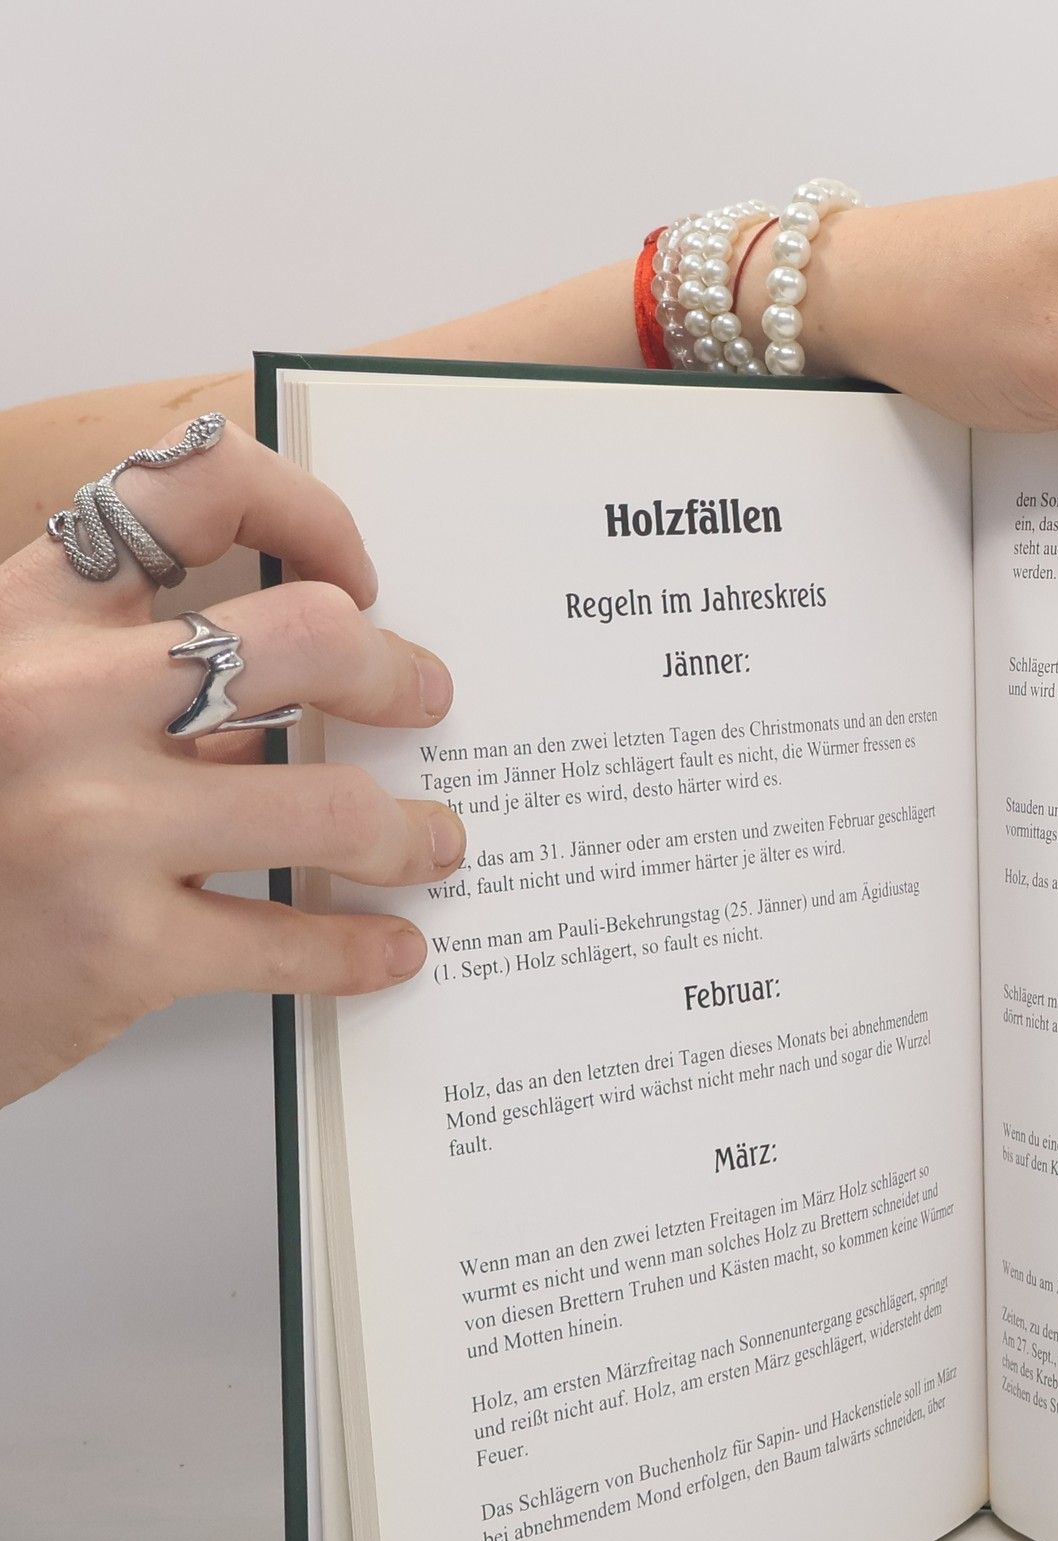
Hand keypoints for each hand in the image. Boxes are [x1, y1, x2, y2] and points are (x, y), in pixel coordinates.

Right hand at [0, 423, 464, 1107]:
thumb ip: (127, 686)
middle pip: (304, 638)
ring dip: (408, 832)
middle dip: (394, 674)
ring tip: (432, 844)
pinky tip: (390, 949)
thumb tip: (299, 682)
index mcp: (24, 619)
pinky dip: (361, 950)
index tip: (359, 573)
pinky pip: (291, 943)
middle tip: (424, 701)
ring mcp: (89, 826)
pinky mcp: (116, 949)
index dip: (306, 510)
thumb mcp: (6, 708)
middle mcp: (54, 702)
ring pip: (330, 807)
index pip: (187, 490)